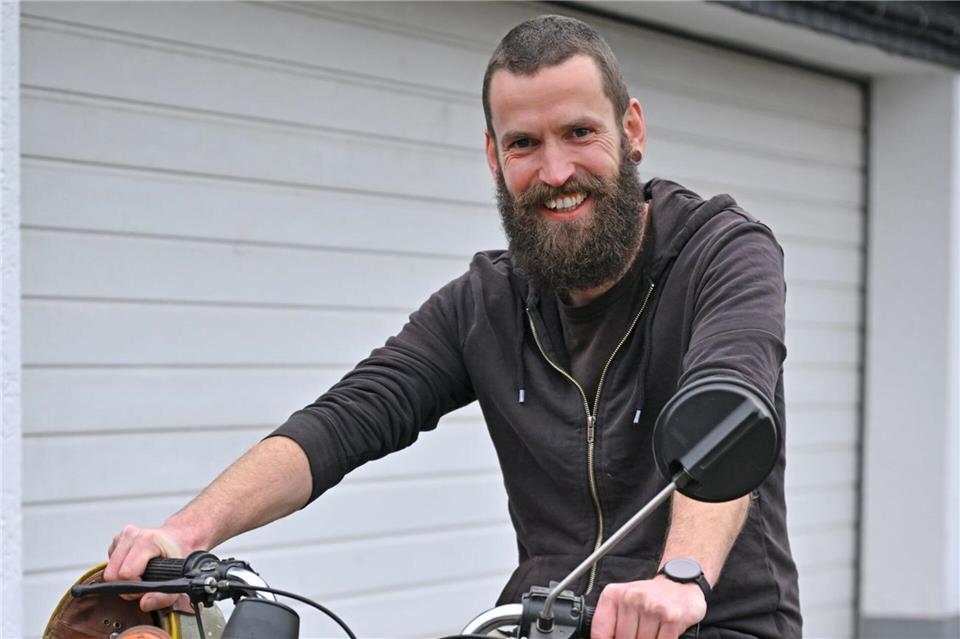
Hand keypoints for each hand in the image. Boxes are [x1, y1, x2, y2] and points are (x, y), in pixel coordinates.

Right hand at [105, 524, 191, 611]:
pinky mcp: (116, 539)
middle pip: (112, 574)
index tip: (146, 585)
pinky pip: (109, 563)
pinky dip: (120, 568)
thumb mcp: (178, 578)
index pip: (125, 574)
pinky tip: (134, 565)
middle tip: (142, 581)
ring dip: (122, 578)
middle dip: (125, 584)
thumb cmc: (177, 555)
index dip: (134, 586)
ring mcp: (123, 536)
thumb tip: (144, 603)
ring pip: (108, 570)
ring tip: (139, 573)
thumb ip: (164, 596)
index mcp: (147, 540)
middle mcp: (132, 535)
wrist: (178, 538)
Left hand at [591, 576, 706, 638]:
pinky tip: (662, 632)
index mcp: (614, 594)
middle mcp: (632, 598)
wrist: (680, 584)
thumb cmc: (648, 597)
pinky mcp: (672, 617)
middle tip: (638, 632)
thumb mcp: (622, 603)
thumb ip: (610, 623)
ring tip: (651, 629)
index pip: (600, 632)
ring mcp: (652, 607)